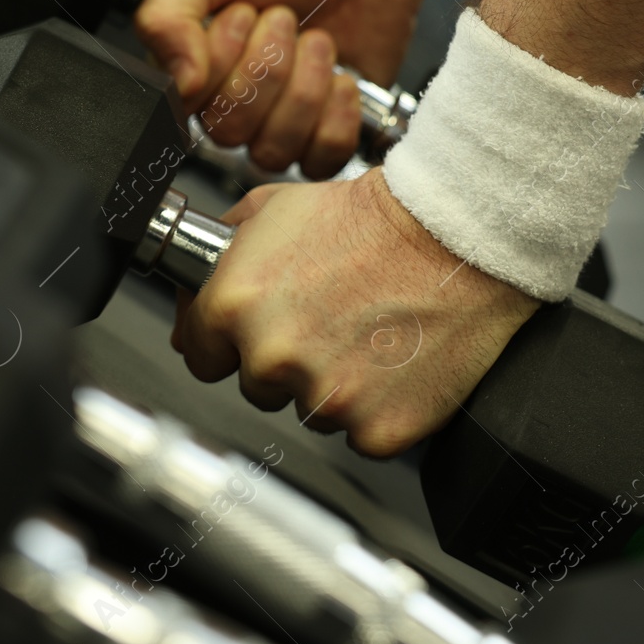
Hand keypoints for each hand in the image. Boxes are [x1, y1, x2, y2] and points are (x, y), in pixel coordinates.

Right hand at [135, 0, 441, 178]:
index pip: (186, 107)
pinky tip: (340, 76)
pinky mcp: (328, 129)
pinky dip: (335, 117)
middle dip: (266, 68)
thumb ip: (166, 18)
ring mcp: (281, 118)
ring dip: (302, 89)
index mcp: (192, 62)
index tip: (241, 14)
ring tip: (316, 40)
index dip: (219, 66)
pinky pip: (320, 161)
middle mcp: (232, 99)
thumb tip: (177, 83)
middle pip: (229, 133)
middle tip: (284, 18)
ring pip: (273, 151)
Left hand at [171, 169, 538, 457]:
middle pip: (256, 386)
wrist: (453, 234)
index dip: (228, 341)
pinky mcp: (376, 428)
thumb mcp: (273, 209)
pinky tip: (392, 362)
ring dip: (329, 385)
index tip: (256, 331)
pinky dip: (376, 408)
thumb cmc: (372, 219)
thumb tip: (190, 295)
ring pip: (309, 411)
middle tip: (327, 320)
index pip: (200, 355)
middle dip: (283, 360)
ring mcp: (325, 399)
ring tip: (366, 334)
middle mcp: (272, 357)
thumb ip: (220, 257)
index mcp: (234, 305)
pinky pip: (361, 434)